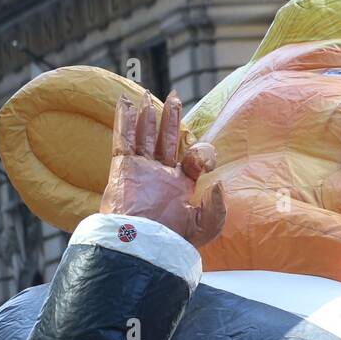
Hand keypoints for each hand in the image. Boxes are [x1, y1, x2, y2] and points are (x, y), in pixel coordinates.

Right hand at [100, 91, 225, 246]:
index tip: (203, 160)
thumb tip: (217, 182)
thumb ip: (217, 207)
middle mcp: (160, 174)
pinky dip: (124, 119)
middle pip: (167, 139)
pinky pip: (123, 138)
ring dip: (147, 115)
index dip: (201, 151)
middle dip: (171, 118)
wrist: (141, 245)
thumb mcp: (204, 227)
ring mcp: (141, 169)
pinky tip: (126, 102)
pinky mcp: (123, 168)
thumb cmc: (171, 240)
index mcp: (180, 185)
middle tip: (174, 97)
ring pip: (145, 135)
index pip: (192, 157)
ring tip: (147, 94)